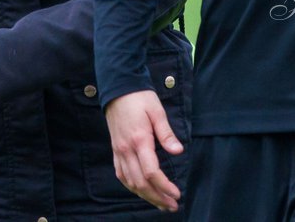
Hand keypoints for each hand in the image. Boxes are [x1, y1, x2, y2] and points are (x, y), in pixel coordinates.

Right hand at [104, 90, 183, 211]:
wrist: (117, 89)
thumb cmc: (139, 97)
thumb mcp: (157, 111)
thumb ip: (167, 133)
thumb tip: (178, 151)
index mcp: (139, 140)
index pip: (151, 172)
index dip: (164, 186)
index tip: (176, 194)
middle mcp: (126, 149)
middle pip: (140, 183)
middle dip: (157, 197)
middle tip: (172, 206)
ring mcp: (118, 151)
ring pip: (130, 182)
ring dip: (145, 196)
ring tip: (161, 203)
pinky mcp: (115, 150)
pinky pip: (121, 174)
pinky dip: (132, 187)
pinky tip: (142, 191)